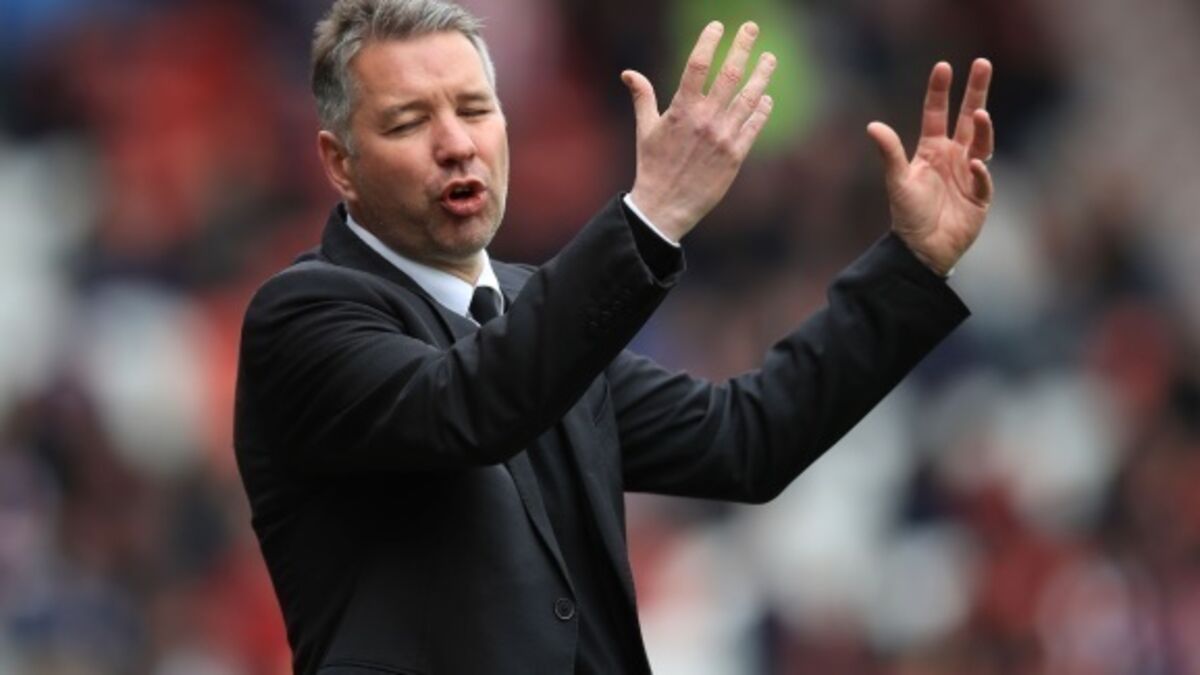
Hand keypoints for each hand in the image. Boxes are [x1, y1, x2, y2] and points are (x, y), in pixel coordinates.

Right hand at [623, 21, 775, 240]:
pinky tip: (766, 98)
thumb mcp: (646, 130)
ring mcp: (724, 137)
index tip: (718, 25)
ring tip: (769, 58)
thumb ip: (643, 98)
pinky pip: (754, 125)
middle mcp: (705, 120)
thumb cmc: (653, 166)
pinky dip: (762, 109)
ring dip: (762, 75)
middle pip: (730, 74)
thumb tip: (628, 73)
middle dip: (742, 47)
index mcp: (681, 110)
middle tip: (752, 28)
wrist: (666, 206)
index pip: (698, 65)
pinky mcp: (736, 155)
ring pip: (749, 97)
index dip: (709, 42)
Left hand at [867, 59, 995, 275]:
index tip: (943, 66)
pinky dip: (980, 171)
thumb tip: (872, 126)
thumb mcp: (898, 181)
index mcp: (932, 150)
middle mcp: (953, 157)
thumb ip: (890, 153)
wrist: (922, 250)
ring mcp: (969, 175)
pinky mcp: (980, 196)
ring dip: (983, 128)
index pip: (937, 114)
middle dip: (976, 91)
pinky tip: (974, 165)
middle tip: (983, 63)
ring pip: (981, 143)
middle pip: (967, 118)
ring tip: (980, 114)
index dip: (940, 91)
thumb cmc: (908, 215)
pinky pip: (983, 179)